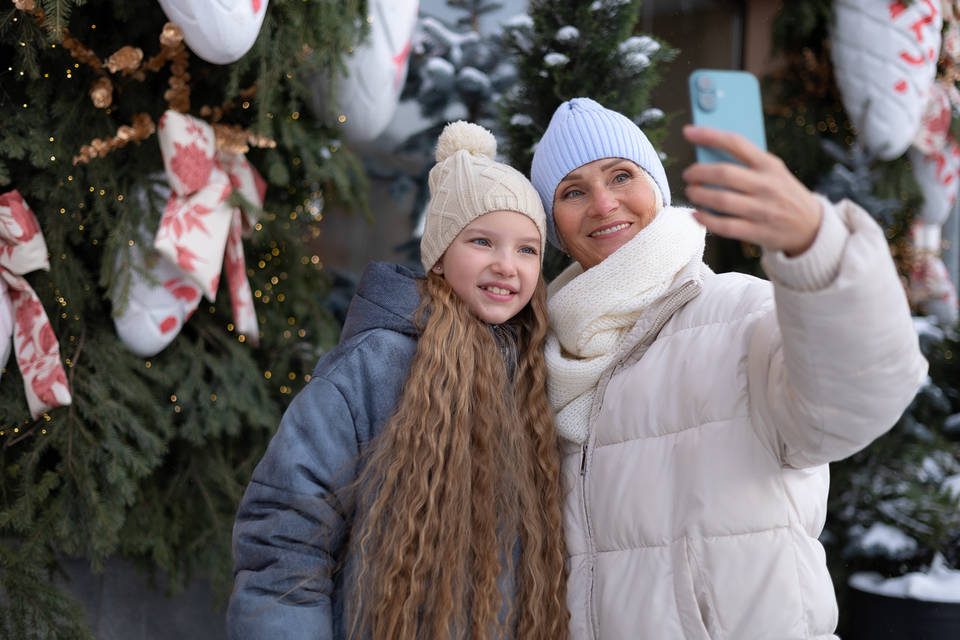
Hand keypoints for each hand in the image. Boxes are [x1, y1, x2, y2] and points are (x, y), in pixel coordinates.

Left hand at [681, 125, 821, 256]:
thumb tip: (707, 155)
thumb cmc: (783, 194)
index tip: (689, 131)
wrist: (811, 226)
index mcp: (769, 165)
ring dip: (699, 195)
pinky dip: (706, 220)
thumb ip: (747, 164)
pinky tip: (696, 214)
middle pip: (724, 174)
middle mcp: (766, 185)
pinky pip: (725, 226)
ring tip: (691, 192)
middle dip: (698, 173)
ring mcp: (762, 210)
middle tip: (688, 174)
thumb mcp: (774, 172)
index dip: (709, 135)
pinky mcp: (757, 231)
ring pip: (721, 200)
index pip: (736, 143)